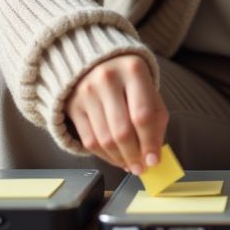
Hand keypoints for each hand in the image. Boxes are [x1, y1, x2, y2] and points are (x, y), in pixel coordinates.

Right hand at [65, 54, 168, 175]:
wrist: (96, 61)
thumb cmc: (129, 80)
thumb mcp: (149, 90)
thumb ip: (157, 119)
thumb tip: (154, 154)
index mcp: (133, 70)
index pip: (142, 115)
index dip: (149, 142)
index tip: (154, 161)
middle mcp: (108, 78)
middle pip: (122, 131)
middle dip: (133, 156)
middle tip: (140, 168)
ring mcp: (87, 91)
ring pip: (104, 139)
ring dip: (119, 159)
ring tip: (129, 164)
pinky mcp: (72, 105)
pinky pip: (89, 140)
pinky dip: (104, 155)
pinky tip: (114, 158)